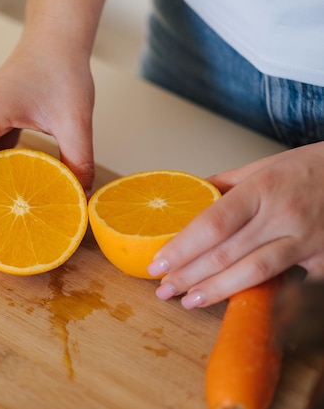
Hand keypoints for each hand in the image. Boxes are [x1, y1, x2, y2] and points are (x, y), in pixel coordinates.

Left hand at [148, 142, 323, 307]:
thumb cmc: (312, 168)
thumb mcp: (266, 165)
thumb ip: (226, 184)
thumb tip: (187, 195)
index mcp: (263, 188)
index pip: (212, 224)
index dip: (182, 248)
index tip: (157, 264)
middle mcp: (283, 216)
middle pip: (226, 253)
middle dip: (189, 275)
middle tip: (163, 289)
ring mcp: (307, 241)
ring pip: (254, 272)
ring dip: (217, 291)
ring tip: (188, 301)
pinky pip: (287, 282)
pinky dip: (258, 293)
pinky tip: (233, 302)